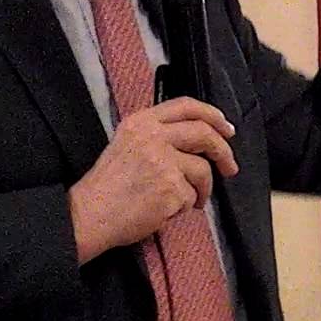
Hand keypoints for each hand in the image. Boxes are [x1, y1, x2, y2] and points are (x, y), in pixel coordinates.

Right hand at [67, 97, 238, 263]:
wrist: (89, 215)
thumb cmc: (109, 186)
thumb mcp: (127, 144)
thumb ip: (158, 135)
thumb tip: (200, 141)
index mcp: (142, 122)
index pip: (187, 106)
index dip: (212, 115)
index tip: (226, 128)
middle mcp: (153, 136)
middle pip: (204, 134)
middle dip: (223, 151)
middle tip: (230, 167)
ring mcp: (163, 161)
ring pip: (202, 170)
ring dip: (203, 189)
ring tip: (192, 201)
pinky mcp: (171, 187)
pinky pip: (191, 196)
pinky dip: (184, 206)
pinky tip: (166, 210)